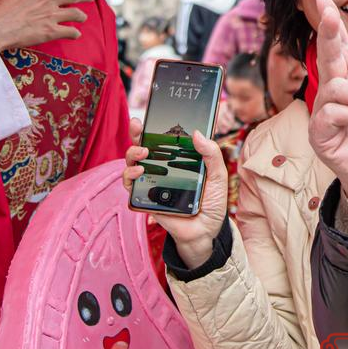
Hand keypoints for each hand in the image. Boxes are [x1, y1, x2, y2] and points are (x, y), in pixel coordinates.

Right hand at [122, 130, 228, 266]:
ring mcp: (152, 183)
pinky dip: (129, 177)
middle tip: (139, 128)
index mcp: (179, 160)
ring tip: (143, 154)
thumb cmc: (212, 204)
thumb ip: (212, 155)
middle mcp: (162, 169)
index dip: (153, 127)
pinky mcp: (145, 199)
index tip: (148, 116)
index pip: (163, 139)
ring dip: (132, 155)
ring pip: (132, 164)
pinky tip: (139, 173)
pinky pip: (130, 187)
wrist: (206, 232)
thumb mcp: (218, 176)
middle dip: (136, 134)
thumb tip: (197, 133)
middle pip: (143, 147)